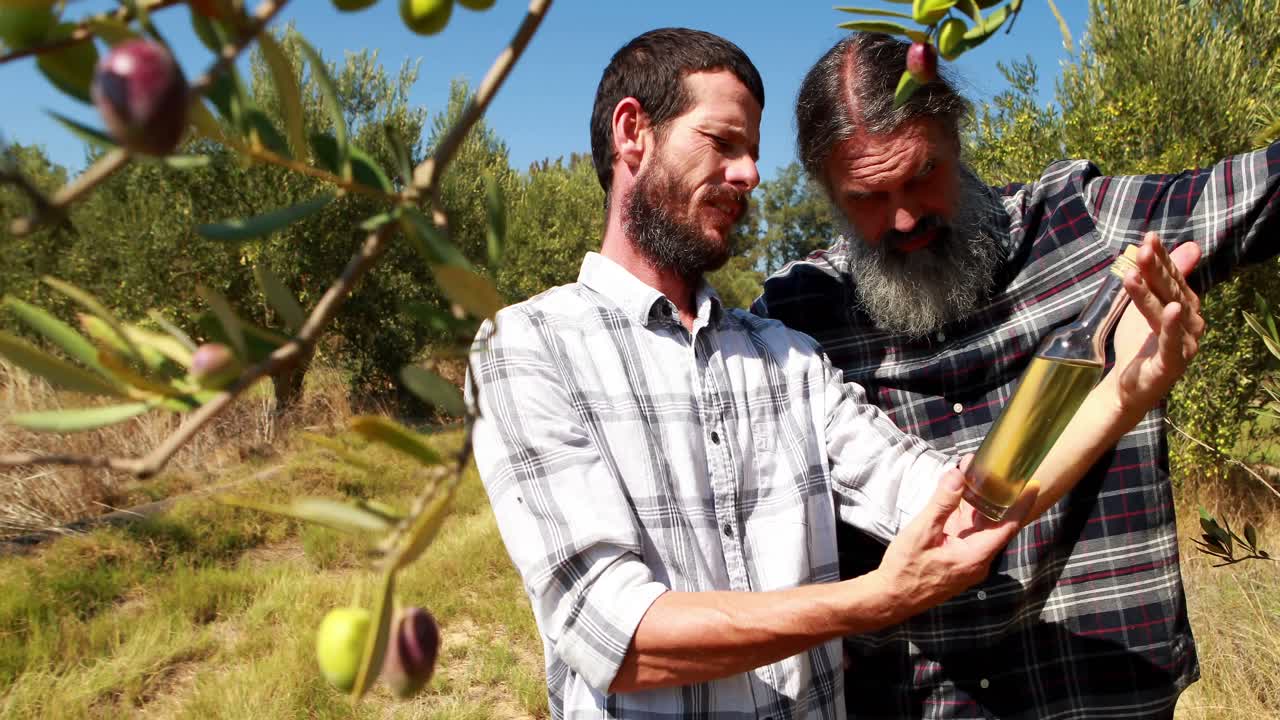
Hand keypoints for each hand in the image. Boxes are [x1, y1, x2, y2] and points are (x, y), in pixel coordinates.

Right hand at [875, 467, 1034, 621]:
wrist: (890, 598)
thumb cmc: (905, 570)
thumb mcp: (922, 533)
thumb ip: (942, 503)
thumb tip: (957, 475)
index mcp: (975, 556)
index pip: (1008, 526)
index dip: (1021, 504)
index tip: (1032, 484)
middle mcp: (977, 561)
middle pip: (994, 524)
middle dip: (993, 496)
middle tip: (993, 469)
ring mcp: (968, 562)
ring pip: (979, 528)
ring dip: (976, 504)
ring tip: (972, 476)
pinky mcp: (957, 560)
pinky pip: (967, 535)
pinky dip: (964, 516)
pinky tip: (956, 498)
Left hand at [1112, 231, 1205, 411]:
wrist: (1128, 385)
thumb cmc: (1139, 342)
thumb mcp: (1148, 304)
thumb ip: (1164, 277)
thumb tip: (1193, 245)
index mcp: (1186, 306)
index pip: (1173, 276)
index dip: (1162, 257)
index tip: (1148, 237)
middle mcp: (1191, 322)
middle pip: (1170, 291)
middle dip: (1155, 269)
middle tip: (1141, 249)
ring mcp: (1186, 343)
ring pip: (1167, 312)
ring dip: (1152, 292)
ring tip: (1138, 271)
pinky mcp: (1174, 363)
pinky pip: (1172, 342)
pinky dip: (1171, 325)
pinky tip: (1171, 309)